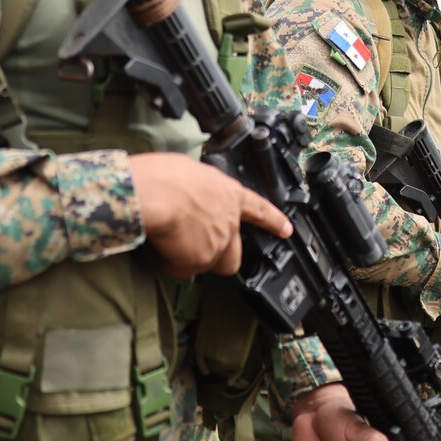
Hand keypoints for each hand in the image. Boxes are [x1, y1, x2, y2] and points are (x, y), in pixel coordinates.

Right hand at [129, 152, 291, 278]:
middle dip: (221, 258)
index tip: (286, 230)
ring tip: (170, 244)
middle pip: (234, 255)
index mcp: (229, 194)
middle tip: (201, 252)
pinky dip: (172, 264)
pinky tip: (161, 250)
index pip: (260, 210)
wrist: (154, 193)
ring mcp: (218, 243)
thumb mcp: (190, 170)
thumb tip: (190, 193)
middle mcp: (229, 221)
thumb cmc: (163, 176)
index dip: (274, 222)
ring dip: (191, 259)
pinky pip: (183, 269)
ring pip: (208, 264)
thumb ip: (200, 187)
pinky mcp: (200, 259)